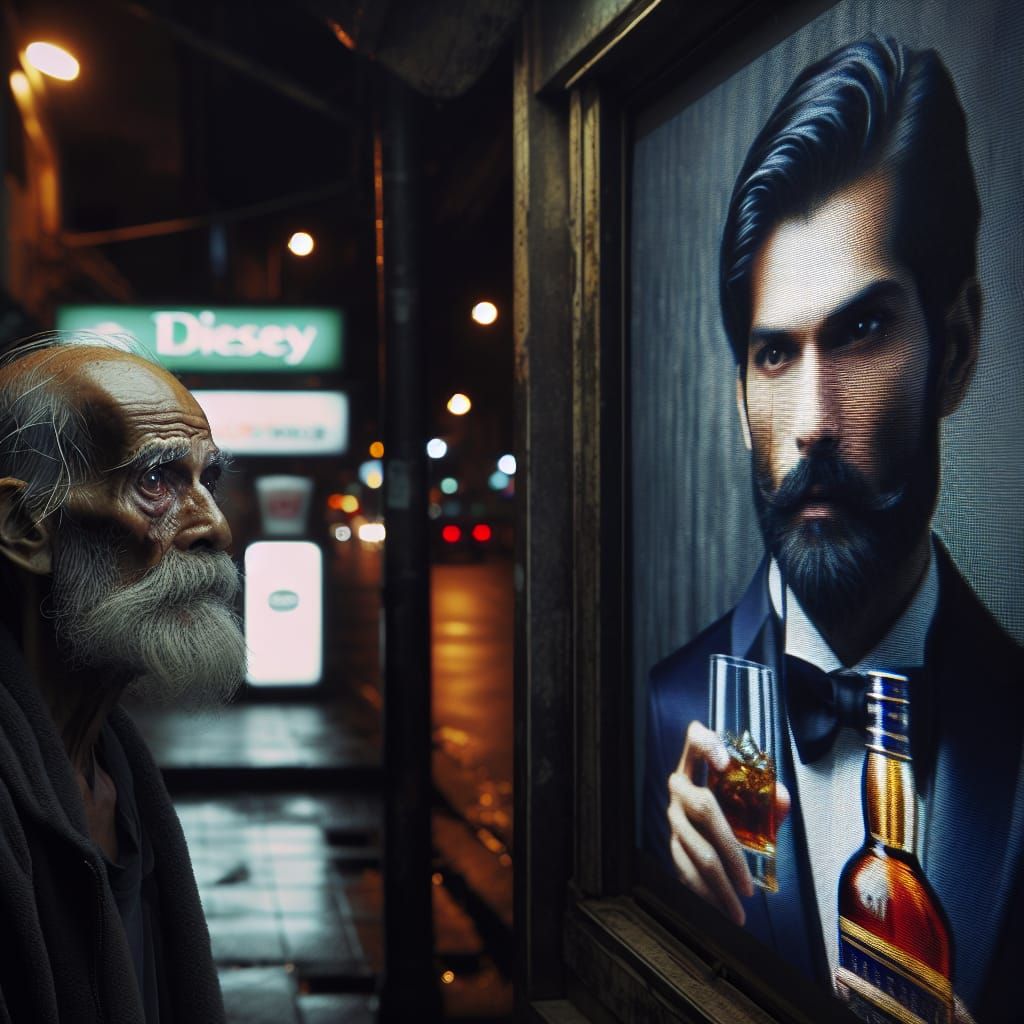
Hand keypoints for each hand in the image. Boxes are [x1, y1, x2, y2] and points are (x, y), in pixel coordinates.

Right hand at [667, 721, 790, 925]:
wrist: (707, 827)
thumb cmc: (732, 805)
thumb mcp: (750, 798)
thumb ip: (767, 798)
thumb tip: (781, 800)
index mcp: (697, 766)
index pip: (695, 740)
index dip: (707, 745)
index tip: (727, 763)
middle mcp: (680, 787)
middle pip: (704, 807)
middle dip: (730, 846)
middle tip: (750, 879)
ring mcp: (673, 816)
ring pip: (696, 849)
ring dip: (720, 882)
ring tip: (742, 905)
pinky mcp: (672, 842)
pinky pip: (684, 869)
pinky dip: (704, 892)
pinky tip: (721, 909)